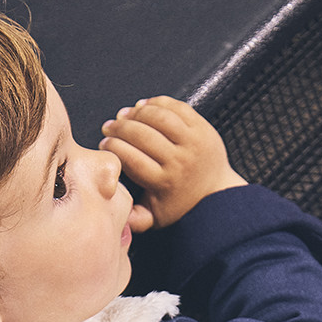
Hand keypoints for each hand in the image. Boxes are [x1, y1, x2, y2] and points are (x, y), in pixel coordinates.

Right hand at [99, 96, 246, 230]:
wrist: (216, 193)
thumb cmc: (182, 204)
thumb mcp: (157, 217)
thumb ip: (136, 219)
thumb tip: (119, 217)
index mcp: (164, 182)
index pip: (131, 157)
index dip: (112, 147)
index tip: (104, 144)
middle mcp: (179, 160)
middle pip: (141, 134)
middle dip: (119, 128)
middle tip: (109, 127)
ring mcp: (193, 141)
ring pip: (158, 117)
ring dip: (136, 113)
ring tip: (125, 116)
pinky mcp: (202, 127)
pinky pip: (176, 107)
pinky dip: (156, 102)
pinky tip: (144, 106)